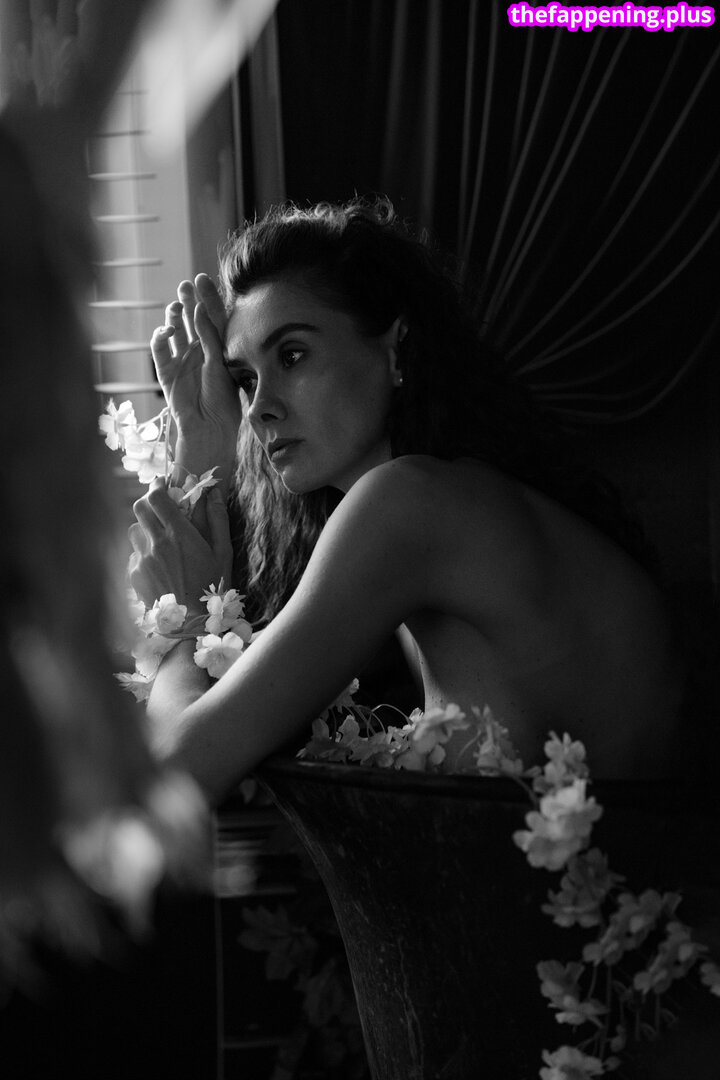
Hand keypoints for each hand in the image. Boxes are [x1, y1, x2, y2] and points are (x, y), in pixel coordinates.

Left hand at [129, 483, 233, 608]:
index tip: (164, 484)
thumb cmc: (212, 588)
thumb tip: (213, 493)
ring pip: (134, 530)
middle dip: (149, 501)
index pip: (156, 497)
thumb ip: (218, 519)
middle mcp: (156, 544)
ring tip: (159, 538)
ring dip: (145, 528)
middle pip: (139, 507)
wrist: (191, 625)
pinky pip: (133, 554)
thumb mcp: (223, 552)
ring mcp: (142, 560)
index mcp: (179, 534)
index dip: (157, 486)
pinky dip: (142, 552)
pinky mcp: (134, 575)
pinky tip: (158, 564)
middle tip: (160, 506)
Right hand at [151, 275, 240, 484]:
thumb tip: (197, 307)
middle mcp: (199, 351)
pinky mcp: (167, 372)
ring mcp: (182, 360)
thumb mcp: (221, 362)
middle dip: (187, 300)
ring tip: (176, 306)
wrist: (210, 427)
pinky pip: (159, 350)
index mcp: (217, 348)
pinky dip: (159, 338)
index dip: (206, 297)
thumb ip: (209, 335)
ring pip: (174, 330)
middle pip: (190, 318)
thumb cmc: (223, 398)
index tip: (201, 277)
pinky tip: (166, 331)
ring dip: (172, 316)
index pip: (211, 316)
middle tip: (185, 285)